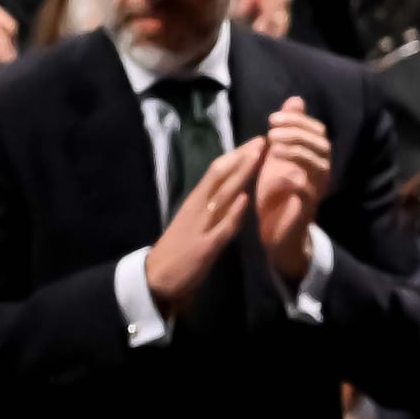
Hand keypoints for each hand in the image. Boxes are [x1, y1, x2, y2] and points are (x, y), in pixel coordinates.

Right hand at [141, 134, 258, 315]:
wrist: (156, 278)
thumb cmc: (178, 248)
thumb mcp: (195, 220)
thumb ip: (213, 204)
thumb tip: (235, 188)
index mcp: (195, 201)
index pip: (216, 171)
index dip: (237, 155)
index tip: (256, 141)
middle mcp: (197, 208)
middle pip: (220, 176)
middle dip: (242, 158)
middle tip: (263, 140)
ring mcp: (201, 226)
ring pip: (222, 195)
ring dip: (241, 175)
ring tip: (258, 157)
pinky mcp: (204, 247)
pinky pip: (221, 228)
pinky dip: (233, 213)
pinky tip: (245, 200)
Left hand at [250, 100, 330, 283]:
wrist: (277, 233)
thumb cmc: (277, 193)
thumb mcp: (278, 156)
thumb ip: (287, 130)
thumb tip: (295, 100)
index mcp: (315, 157)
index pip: (317, 131)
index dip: (298, 121)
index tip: (273, 118)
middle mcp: (321, 171)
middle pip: (322, 144)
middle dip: (297, 132)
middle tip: (271, 130)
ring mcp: (317, 189)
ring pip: (318, 164)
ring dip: (296, 151)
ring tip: (273, 145)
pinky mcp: (307, 208)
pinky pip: (308, 190)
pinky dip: (294, 179)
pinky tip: (278, 175)